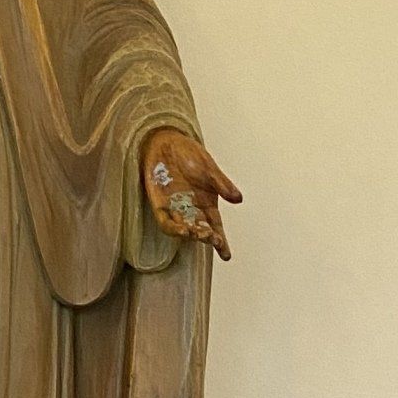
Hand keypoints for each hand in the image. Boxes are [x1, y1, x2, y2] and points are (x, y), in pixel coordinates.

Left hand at [141, 127, 240, 260]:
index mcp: (207, 204)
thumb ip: (222, 184)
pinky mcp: (159, 204)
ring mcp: (175, 209)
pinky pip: (165, 222)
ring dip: (190, 234)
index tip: (226, 255)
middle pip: (201, 231)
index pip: (216, 227)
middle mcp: (192, 210)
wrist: (166, 142)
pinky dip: (173, 227)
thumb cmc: (189, 154)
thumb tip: (238, 200)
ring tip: (196, 234)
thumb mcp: (209, 168)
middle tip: (212, 238)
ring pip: (184, 230)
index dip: (220, 242)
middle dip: (207, 238)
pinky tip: (181, 229)